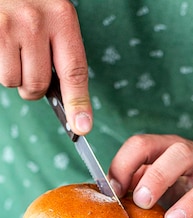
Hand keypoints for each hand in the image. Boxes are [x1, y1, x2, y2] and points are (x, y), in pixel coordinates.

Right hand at [0, 0, 91, 133]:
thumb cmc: (29, 2)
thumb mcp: (53, 17)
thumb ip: (61, 53)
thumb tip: (69, 105)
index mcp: (62, 17)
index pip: (74, 71)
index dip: (78, 103)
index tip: (82, 127)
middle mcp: (36, 21)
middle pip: (39, 84)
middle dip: (34, 88)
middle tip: (30, 68)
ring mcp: (10, 26)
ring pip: (15, 82)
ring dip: (14, 77)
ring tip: (14, 51)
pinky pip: (0, 74)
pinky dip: (1, 68)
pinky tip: (3, 47)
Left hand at [109, 134, 192, 217]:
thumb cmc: (180, 186)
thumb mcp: (155, 179)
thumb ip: (133, 182)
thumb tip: (106, 195)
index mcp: (167, 148)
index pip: (143, 144)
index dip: (124, 165)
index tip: (113, 190)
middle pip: (180, 154)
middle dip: (158, 177)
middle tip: (142, 202)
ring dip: (190, 202)